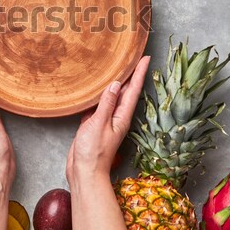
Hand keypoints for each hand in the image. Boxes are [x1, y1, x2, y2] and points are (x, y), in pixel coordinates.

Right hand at [66, 56, 150, 183]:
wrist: (84, 171)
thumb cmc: (93, 151)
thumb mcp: (99, 124)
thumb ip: (107, 104)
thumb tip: (114, 84)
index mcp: (122, 117)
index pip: (133, 90)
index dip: (139, 74)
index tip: (145, 58)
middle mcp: (116, 117)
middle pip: (125, 91)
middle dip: (131, 74)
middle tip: (134, 58)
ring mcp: (106, 120)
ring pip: (112, 97)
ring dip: (115, 83)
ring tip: (117, 68)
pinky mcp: (94, 123)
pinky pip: (99, 105)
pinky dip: (99, 95)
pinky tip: (96, 89)